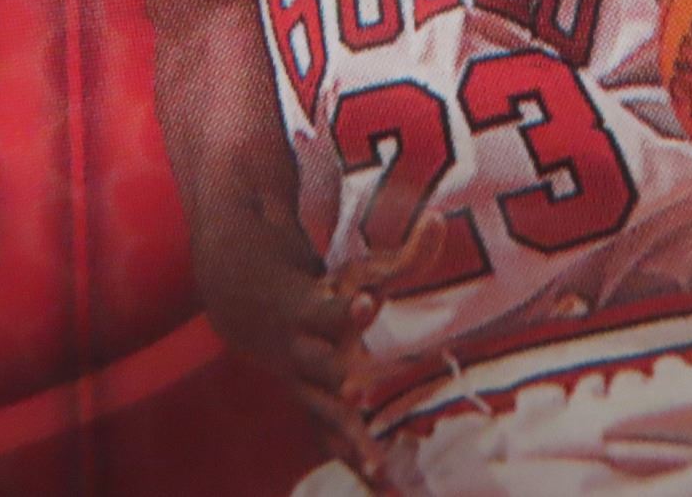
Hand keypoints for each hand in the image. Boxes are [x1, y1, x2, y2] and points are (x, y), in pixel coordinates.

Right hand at [285, 215, 447, 489]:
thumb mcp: (356, 268)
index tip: (367, 302)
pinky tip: (384, 485)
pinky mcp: (314, 409)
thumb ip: (402, 254)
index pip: (330, 310)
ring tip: (379, 466)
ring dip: (351, 439)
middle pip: (323, 370)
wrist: (249, 308)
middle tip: (361, 394)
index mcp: (313, 311)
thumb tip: (442, 221)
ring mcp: (304, 386)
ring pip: (325, 416)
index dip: (347, 309)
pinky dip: (354, 461)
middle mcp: (304, 352)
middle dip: (344, 383)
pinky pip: (333, 441)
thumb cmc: (320, 287)